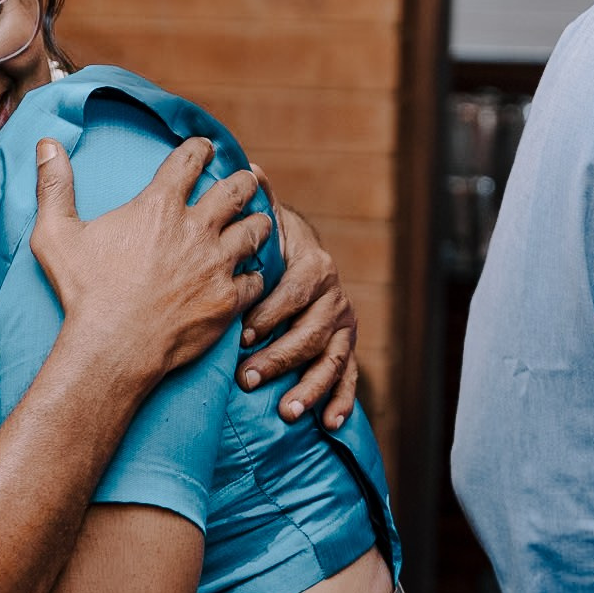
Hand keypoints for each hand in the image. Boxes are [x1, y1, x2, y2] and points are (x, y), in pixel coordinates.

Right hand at [31, 138, 268, 381]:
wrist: (112, 347)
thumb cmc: (84, 292)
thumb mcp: (56, 234)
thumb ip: (54, 186)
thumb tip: (46, 143)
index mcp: (159, 206)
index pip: (190, 160)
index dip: (200, 148)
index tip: (204, 148)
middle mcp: (196, 229)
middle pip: (236, 189)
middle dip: (244, 180)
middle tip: (246, 180)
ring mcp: (216, 264)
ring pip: (256, 231)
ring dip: (258, 223)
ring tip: (257, 222)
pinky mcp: (228, 299)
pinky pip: (257, 279)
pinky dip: (255, 275)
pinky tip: (250, 275)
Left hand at [237, 181, 360, 429]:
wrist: (301, 260)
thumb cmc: (271, 248)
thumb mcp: (266, 225)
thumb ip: (260, 204)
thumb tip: (251, 169)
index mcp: (314, 265)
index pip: (296, 291)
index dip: (272, 312)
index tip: (244, 333)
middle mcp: (335, 295)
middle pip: (312, 331)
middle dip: (280, 357)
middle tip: (247, 378)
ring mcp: (343, 325)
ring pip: (331, 358)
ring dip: (309, 386)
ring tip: (286, 411)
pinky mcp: (346, 348)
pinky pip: (349, 377)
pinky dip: (342, 401)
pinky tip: (326, 424)